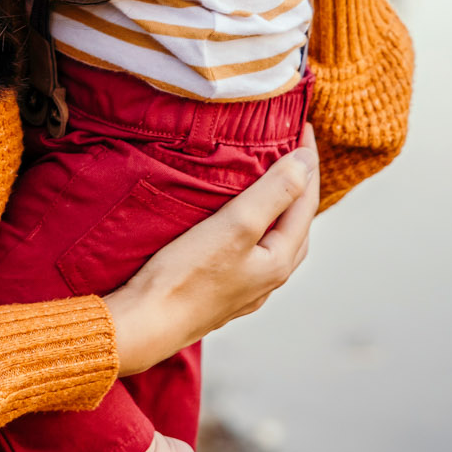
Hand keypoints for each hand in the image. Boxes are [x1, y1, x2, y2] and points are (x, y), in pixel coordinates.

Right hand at [101, 126, 319, 375]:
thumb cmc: (187, 275)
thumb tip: (308, 161)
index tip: (304, 126)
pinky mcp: (220, 294)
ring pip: (275, 241)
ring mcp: (245, 290)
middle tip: (293, 151)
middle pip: (297, 224)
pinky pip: (252, 253)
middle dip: (300, 186)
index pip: (306, 201)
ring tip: (269, 183)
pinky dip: (256, 229)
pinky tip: (237, 227)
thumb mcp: (236, 225)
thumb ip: (275, 192)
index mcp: (279, 261)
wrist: (144, 325)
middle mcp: (268, 279)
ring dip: (278, 210)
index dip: (308, 161)